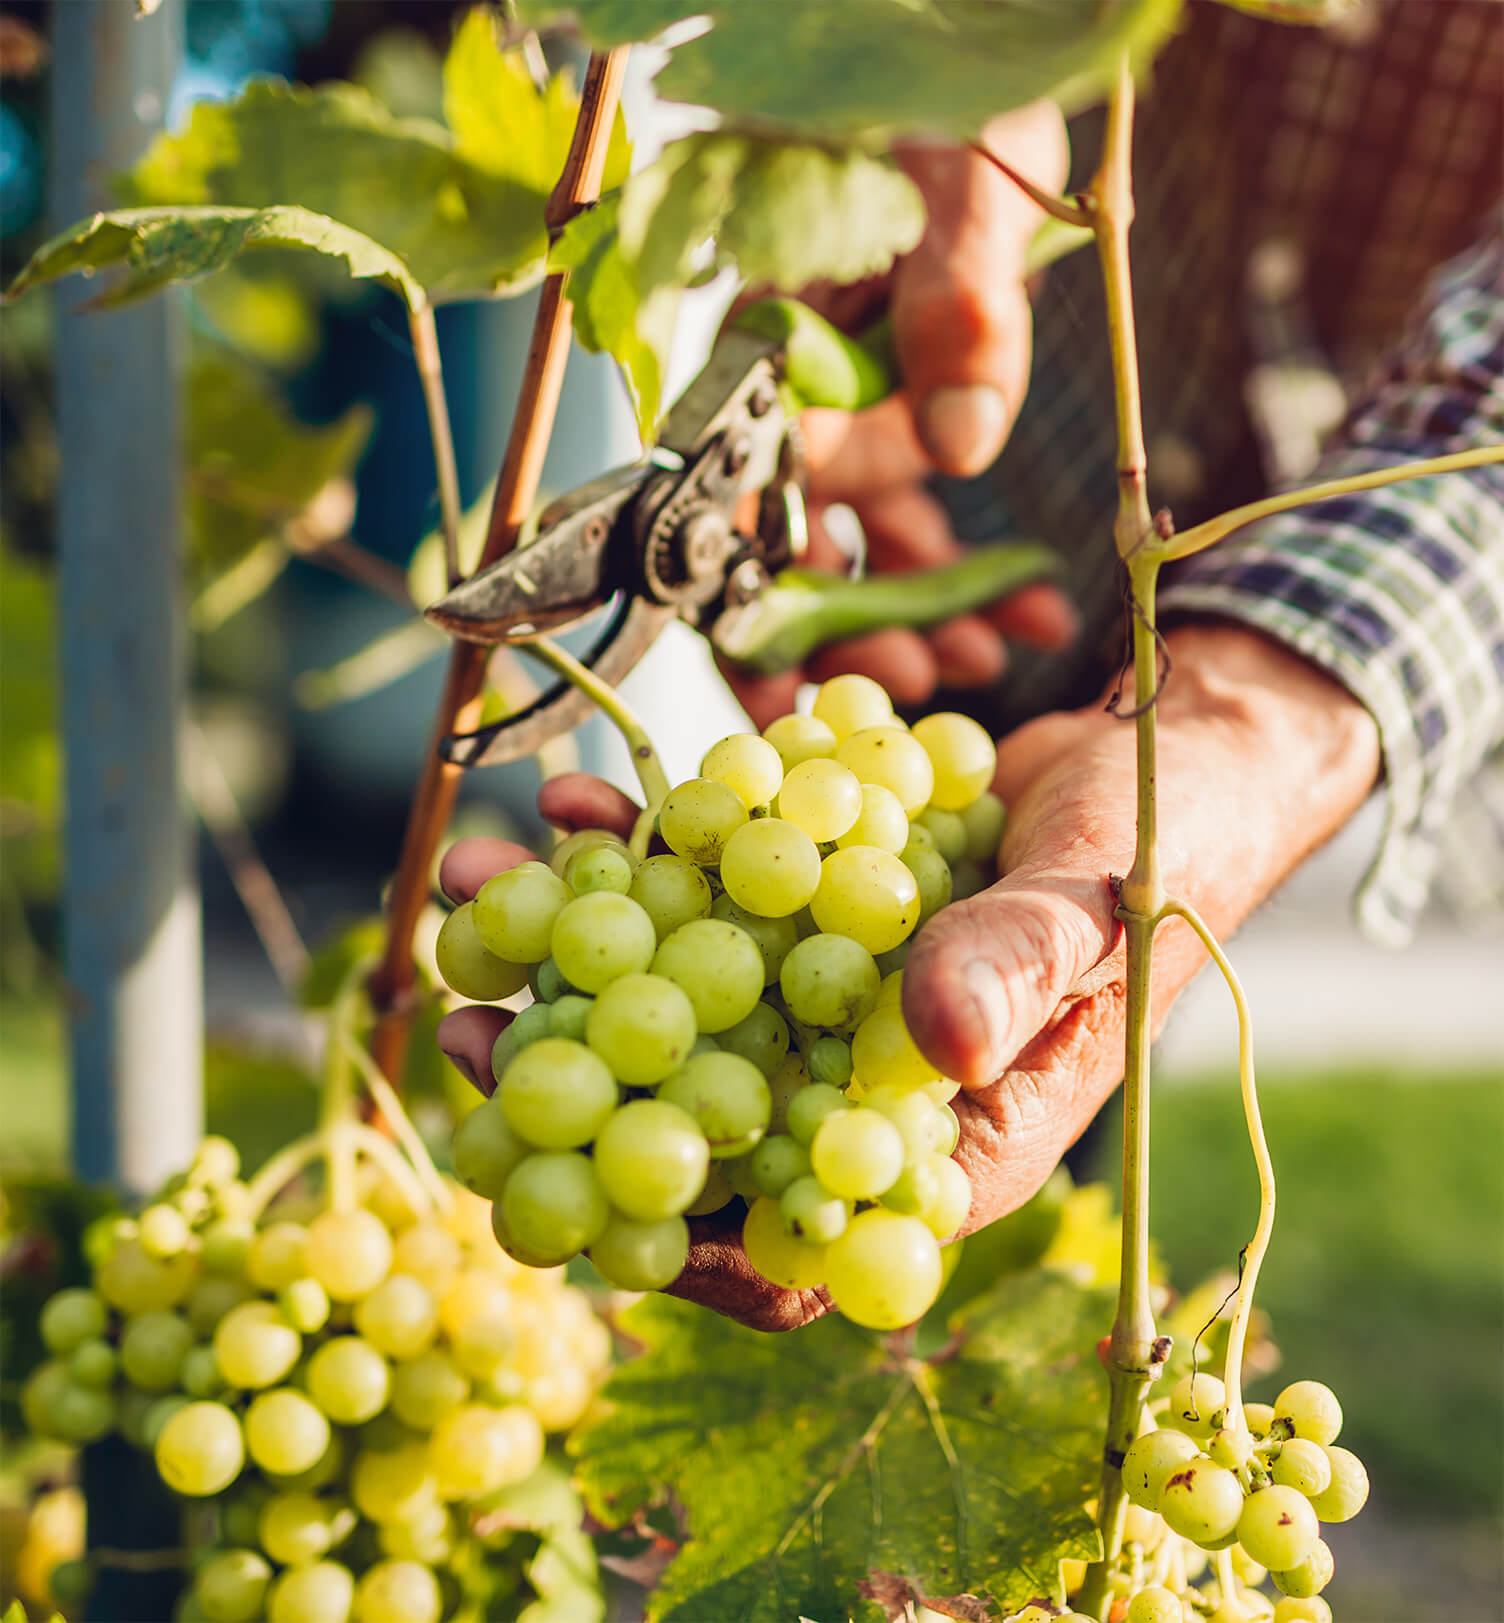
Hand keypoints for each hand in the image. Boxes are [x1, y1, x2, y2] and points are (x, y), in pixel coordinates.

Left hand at [437, 625, 1378, 1329]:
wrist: (1176, 741)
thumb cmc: (1175, 837)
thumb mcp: (1109, 896)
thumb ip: (1024, 964)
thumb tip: (941, 1041)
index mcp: (953, 1133)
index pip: (804, 1243)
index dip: (683, 1238)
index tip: (563, 1194)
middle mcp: (875, 1076)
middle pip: (709, 1119)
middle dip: (580, 1080)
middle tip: (469, 1029)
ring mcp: (836, 988)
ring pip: (688, 999)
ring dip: (579, 948)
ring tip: (481, 885)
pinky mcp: (816, 904)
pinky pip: (710, 897)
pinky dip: (643, 856)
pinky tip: (580, 806)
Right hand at [728, 101, 1078, 728]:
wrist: (980, 82)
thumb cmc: (945, 110)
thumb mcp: (959, 186)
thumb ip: (956, 303)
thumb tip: (958, 444)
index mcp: (765, 346)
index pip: (731, 495)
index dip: (745, 599)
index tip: (784, 680)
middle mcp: (789, 398)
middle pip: (784, 545)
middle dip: (839, 630)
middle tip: (909, 680)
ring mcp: (843, 422)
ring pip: (856, 551)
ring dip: (911, 618)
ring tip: (979, 659)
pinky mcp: (898, 429)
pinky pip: (920, 522)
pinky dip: (966, 576)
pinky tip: (1024, 614)